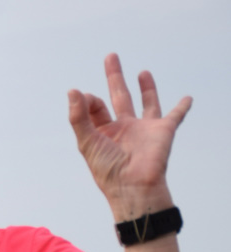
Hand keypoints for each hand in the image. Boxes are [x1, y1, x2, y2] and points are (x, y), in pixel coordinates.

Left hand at [68, 54, 190, 220]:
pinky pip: (176, 115)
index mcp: (103, 131)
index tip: (88, 100)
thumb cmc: (107, 168)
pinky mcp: (164, 130)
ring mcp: (144, 128)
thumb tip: (73, 90)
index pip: (95, 106)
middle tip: (111, 57)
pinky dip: (182, 107)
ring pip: (147, 102)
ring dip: (146, 88)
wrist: (133, 185)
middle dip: (114, 77)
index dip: (88, 100)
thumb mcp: (87, 141)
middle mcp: (123, 128)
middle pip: (118, 96)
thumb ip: (78, 117)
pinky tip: (187, 98)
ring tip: (142, 72)